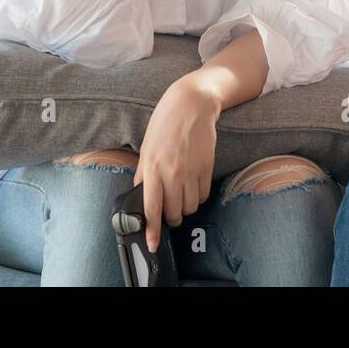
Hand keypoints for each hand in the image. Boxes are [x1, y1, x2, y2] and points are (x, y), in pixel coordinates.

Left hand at [133, 76, 219, 252]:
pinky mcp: (207, 167)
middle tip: (169, 212)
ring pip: (190, 207)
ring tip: (181, 198)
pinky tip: (192, 187)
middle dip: (171, 217)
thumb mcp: (146, 147)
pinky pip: (203, 194)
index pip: (151, 208)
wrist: (192, 104)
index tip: (152, 243)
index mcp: (152, 167)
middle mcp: (172, 172)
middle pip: (174, 212)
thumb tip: (142, 194)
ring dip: (185, 208)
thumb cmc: (165, 122)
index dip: (152, 230)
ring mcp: (191, 170)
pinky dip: (197, 196)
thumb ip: (144, 173)